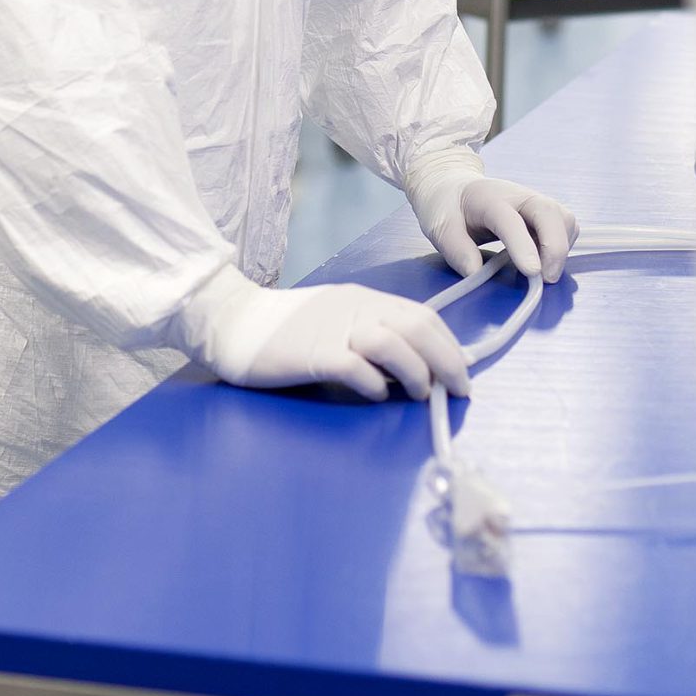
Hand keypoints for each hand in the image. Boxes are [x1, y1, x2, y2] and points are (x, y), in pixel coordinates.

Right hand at [178, 270, 472, 401]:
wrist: (233, 322)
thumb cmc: (285, 330)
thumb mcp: (336, 320)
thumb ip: (371, 335)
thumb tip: (411, 368)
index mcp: (364, 299)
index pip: (422, 315)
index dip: (450, 345)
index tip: (462, 372)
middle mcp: (355, 309)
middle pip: (417, 327)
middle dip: (448, 361)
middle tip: (458, 390)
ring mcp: (333, 329)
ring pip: (393, 343)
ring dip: (416, 371)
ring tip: (420, 394)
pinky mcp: (313, 354)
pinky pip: (355, 367)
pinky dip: (374, 383)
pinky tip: (377, 396)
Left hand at [414, 172, 577, 283]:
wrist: (456, 189)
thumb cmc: (448, 209)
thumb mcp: (440, 228)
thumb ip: (456, 249)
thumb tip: (476, 273)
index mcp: (488, 198)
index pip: (510, 219)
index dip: (522, 245)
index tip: (532, 272)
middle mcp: (518, 195)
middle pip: (549, 212)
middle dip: (555, 247)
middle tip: (546, 279)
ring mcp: (535, 202)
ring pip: (563, 219)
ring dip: (561, 248)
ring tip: (543, 271)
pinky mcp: (545, 212)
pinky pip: (566, 227)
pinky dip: (562, 245)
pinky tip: (543, 260)